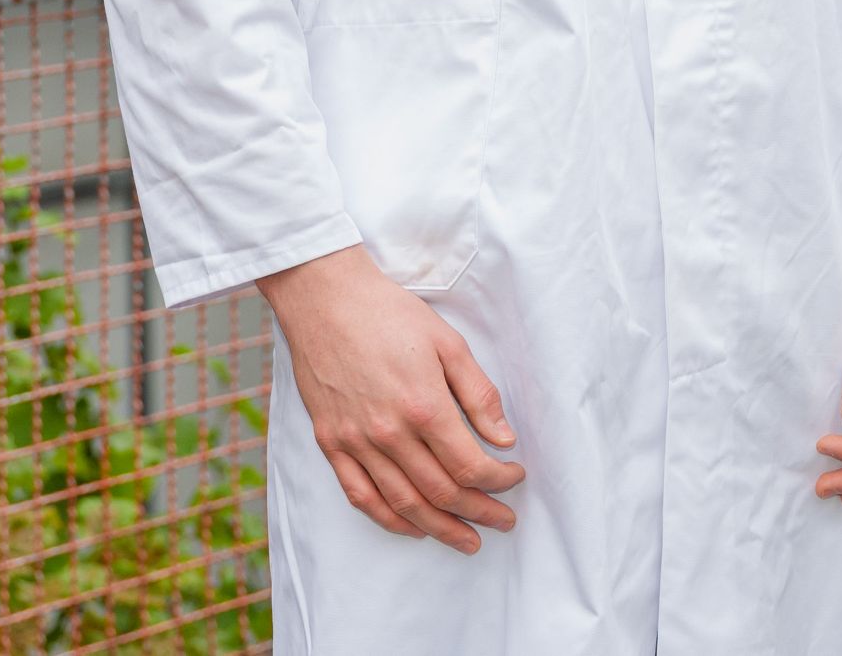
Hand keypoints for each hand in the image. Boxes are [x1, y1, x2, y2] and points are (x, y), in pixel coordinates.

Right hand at [260, 245, 524, 552]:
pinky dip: (389, 519)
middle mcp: (389, 433)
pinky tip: (412, 528)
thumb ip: (479, 394)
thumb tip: (505, 438)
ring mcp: (356, 442)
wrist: (326, 301)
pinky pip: (360, 495)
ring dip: (439, 528)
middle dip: (479, 512)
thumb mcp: (448, 343)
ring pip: (403, 503)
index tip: (515, 477)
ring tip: (466, 539)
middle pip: (441, 492)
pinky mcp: (330, 443)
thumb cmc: (390, 315)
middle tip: (503, 522)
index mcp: (424, 407)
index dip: (499, 480)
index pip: (470, 465)